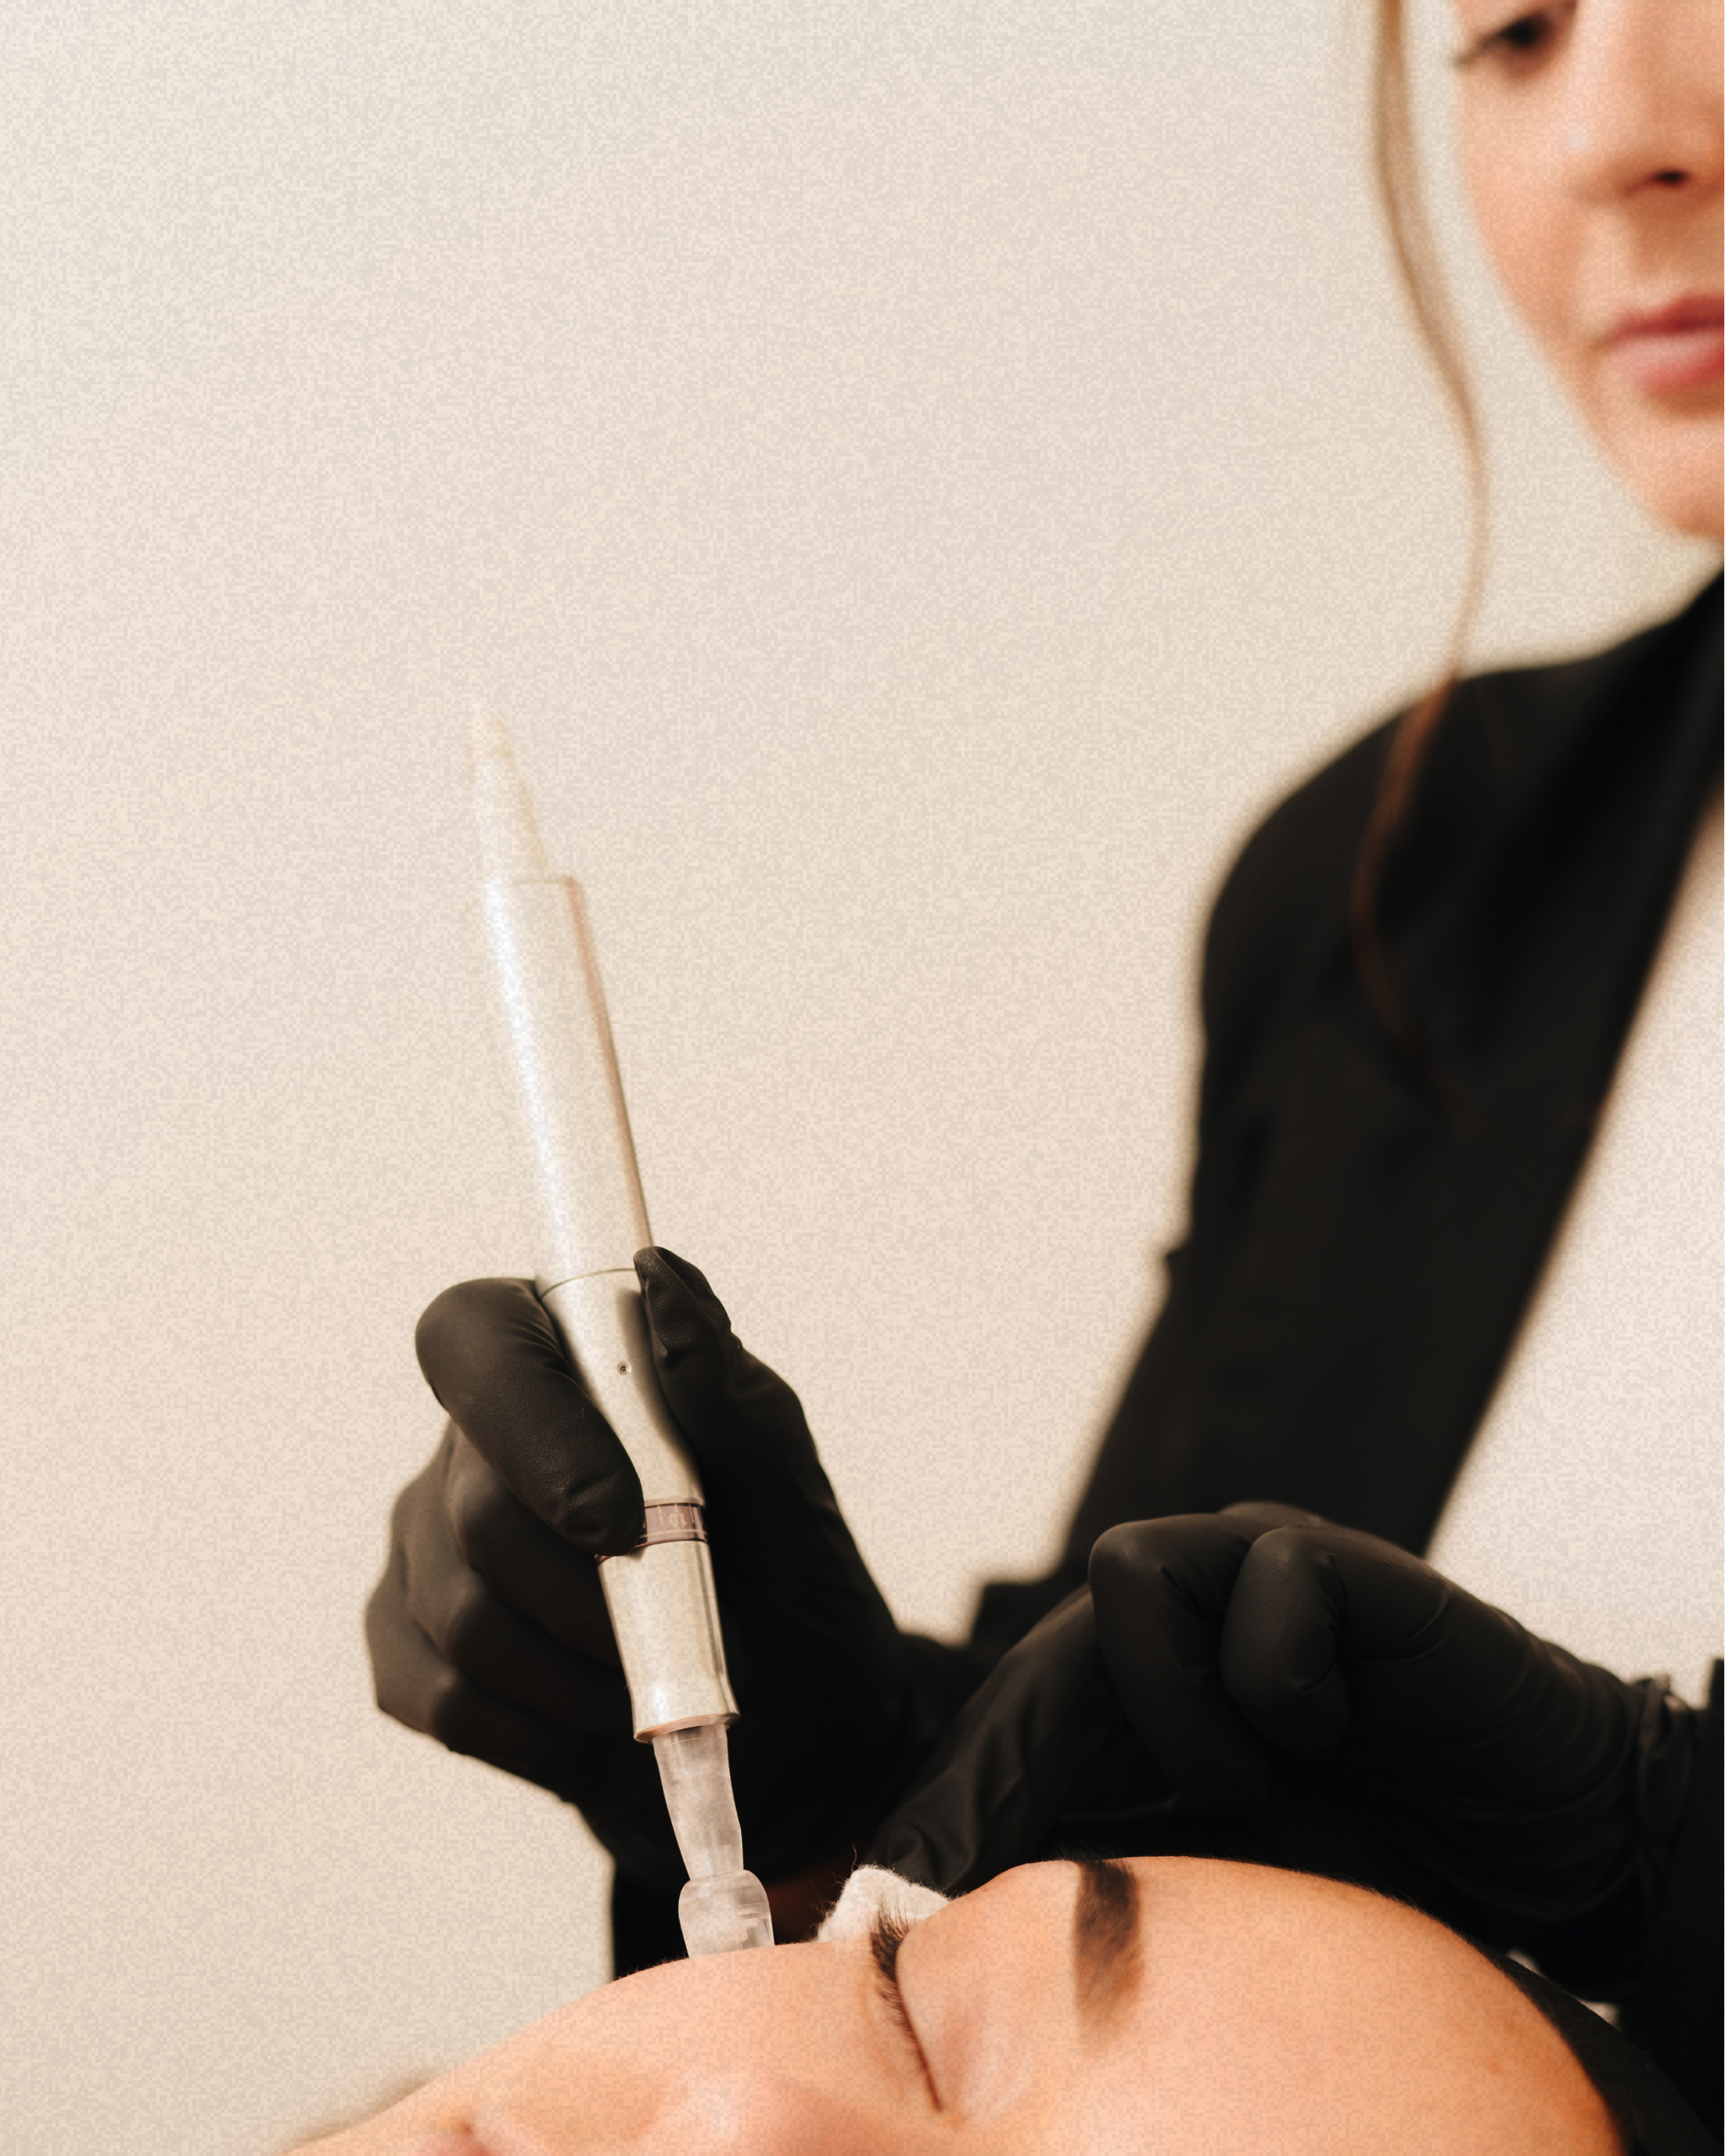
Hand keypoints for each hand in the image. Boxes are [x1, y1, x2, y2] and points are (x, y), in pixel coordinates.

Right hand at [367, 1249, 973, 1898]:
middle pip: (479, 1510)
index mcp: (557, 1368)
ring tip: (662, 1682)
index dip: (531, 1427)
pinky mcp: (410, 1658)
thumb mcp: (789, 1490)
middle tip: (689, 1627)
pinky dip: (550, 1735)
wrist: (796, 1736)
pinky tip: (605, 1727)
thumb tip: (661, 1273)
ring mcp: (426, 1552)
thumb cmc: (792, 1589)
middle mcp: (470, 1448)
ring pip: (466, 1616)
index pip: (473, 1337)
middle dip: (597, 1594)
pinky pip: (450, 1702)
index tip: (620, 1521)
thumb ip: (721, 1387)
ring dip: (588, 1674)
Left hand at [877, 1506, 1696, 1994]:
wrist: (1545, 1832)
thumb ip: (1109, 1885)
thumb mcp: (1219, 1886)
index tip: (895, 1903)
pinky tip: (1335, 1730)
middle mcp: (1182, 1615)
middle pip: (1043, 1648)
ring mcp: (1259, 1572)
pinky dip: (1284, 1671)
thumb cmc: (1374, 1853)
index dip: (949, 1805)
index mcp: (1132, 1687)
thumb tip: (948, 1934)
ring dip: (1170, 1698)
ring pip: (1130, 1569)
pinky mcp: (1351, 1563)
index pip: (1004, 1722)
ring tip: (1242, 1787)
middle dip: (1005, 1766)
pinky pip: (1271, 1570)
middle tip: (988, 1874)